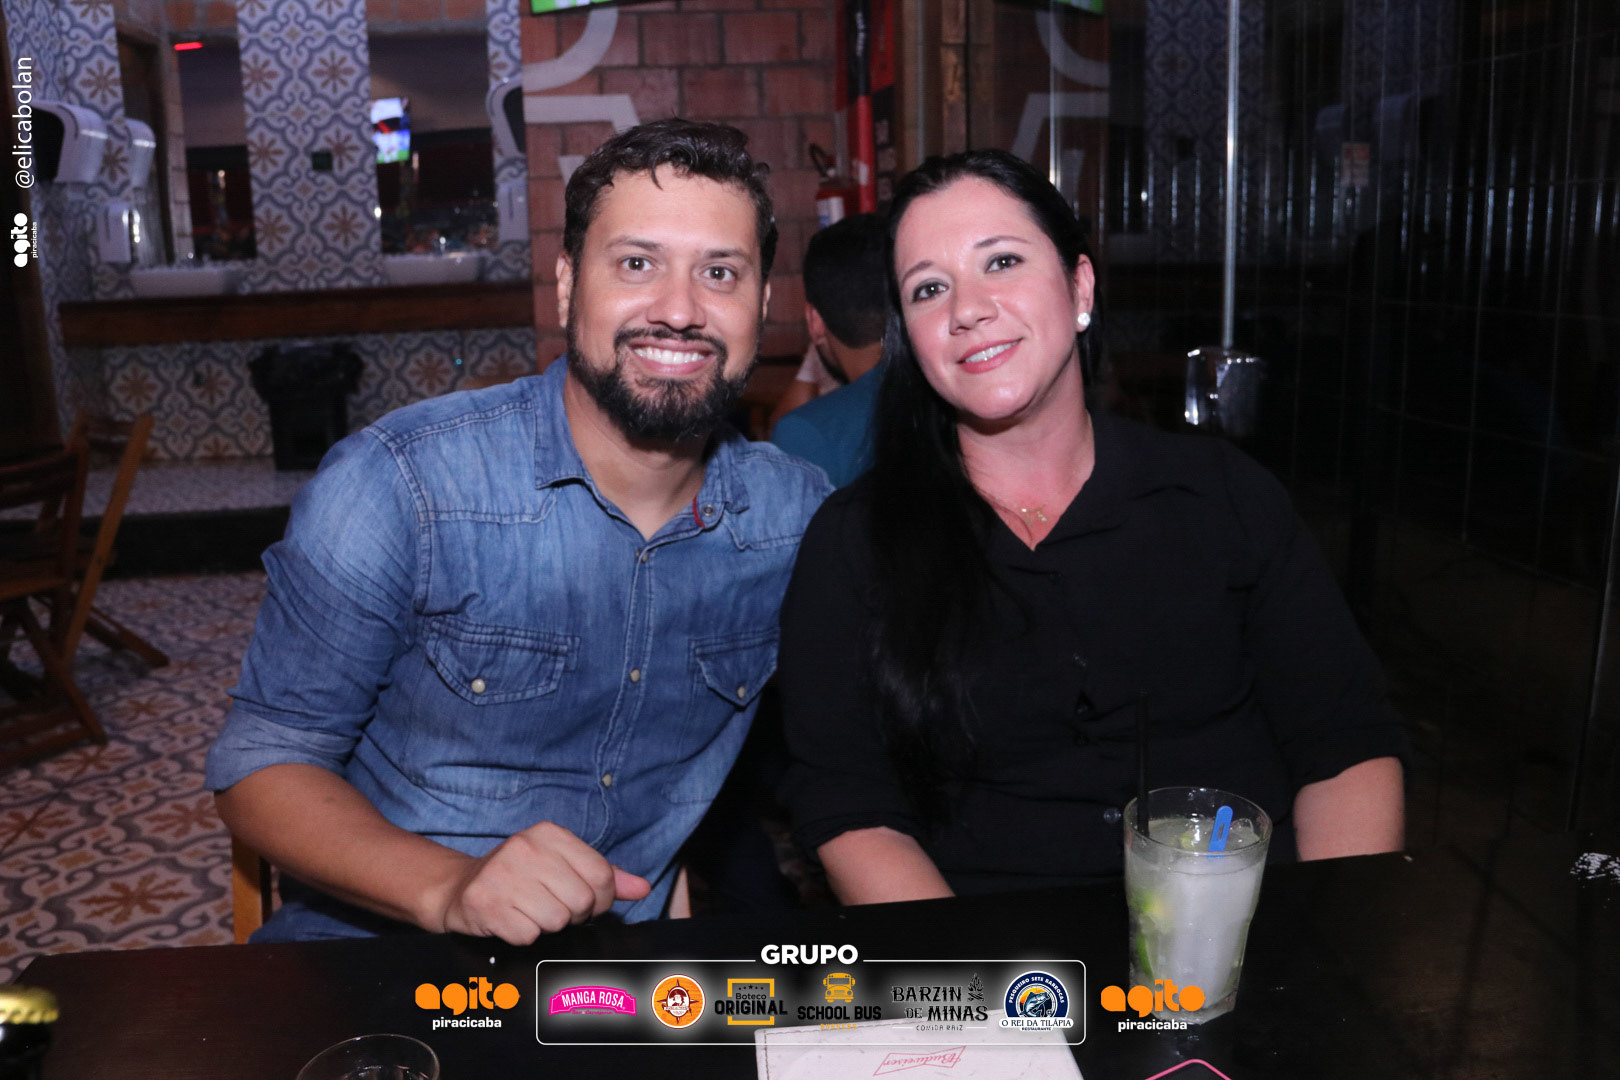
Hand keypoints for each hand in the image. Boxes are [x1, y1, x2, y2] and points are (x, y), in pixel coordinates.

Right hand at [432, 821, 650, 943]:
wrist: (461, 888)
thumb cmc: (520, 877)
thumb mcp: (562, 865)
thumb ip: (605, 876)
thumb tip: (641, 888)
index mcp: (549, 834)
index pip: (601, 875)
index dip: (601, 899)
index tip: (587, 903)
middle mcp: (525, 848)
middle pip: (581, 900)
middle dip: (574, 914)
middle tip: (554, 908)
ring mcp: (502, 875)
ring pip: (557, 920)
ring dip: (548, 926)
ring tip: (531, 911)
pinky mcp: (486, 904)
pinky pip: (528, 935)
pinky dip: (524, 935)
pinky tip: (513, 920)